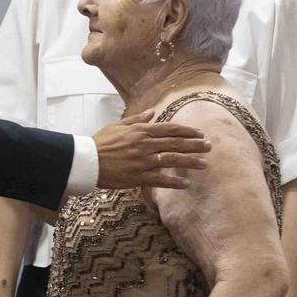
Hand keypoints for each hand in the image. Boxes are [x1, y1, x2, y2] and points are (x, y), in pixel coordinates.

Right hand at [93, 111, 210, 189]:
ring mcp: (143, 161)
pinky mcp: (138, 177)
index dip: (187, 131)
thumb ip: (137, 119)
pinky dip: (174, 181)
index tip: (200, 133)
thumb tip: (152, 112)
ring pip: (172, 160)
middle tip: (209, 146)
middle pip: (176, 143)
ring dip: (190, 162)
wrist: (87, 160)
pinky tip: (186, 184)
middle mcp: (145, 145)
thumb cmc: (101, 142)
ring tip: (204, 164)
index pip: (170, 129)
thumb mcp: (118, 126)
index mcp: (141, 131)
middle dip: (195, 145)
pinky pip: (160, 179)